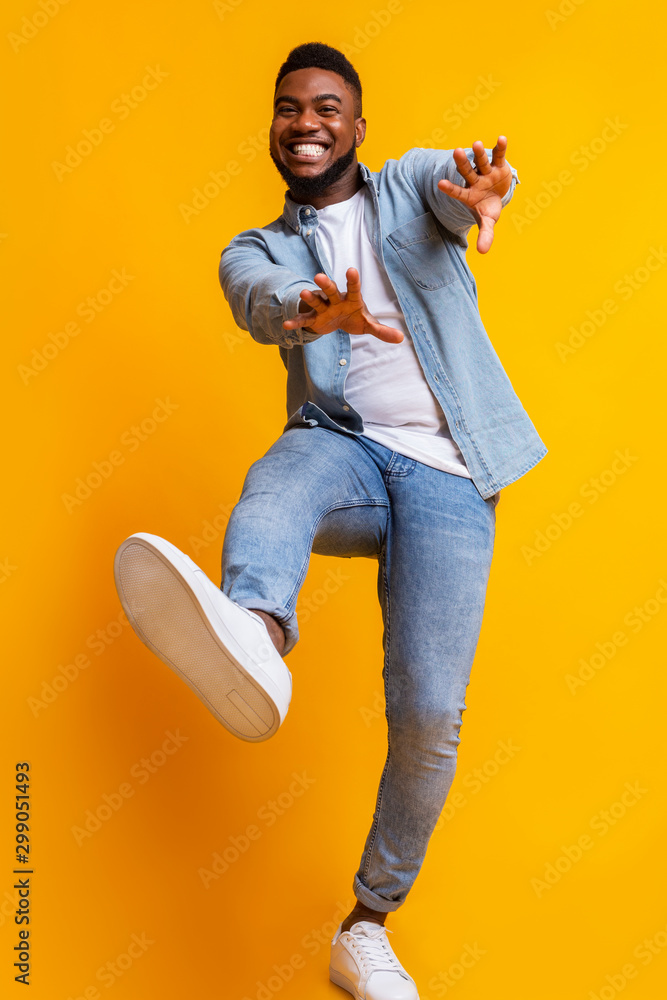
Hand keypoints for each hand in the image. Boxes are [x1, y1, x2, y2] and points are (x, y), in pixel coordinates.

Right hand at [282, 268, 403, 342]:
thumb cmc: (354, 317)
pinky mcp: (314, 319)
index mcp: (351, 299)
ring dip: (310, 298)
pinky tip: (287, 325)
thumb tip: (401, 338)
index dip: (352, 280)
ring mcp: (323, 308)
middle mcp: (336, 299)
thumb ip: (382, 331)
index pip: (353, 288)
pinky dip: (297, 322)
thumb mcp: (368, 325)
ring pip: (316, 301)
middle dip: (326, 284)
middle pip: (331, 290)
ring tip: (303, 293)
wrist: (337, 321)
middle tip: (320, 276)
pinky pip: (305, 320)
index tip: (351, 270)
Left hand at [437, 136, 512, 253]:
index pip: (457, 192)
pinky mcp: (498, 165)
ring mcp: (486, 172)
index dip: (450, 188)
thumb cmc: (488, 209)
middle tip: (456, 152)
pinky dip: (500, 147)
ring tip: (476, 144)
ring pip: (480, 162)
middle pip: (466, 172)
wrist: (497, 196)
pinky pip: (499, 155)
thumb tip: (482, 252)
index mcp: (469, 195)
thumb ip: (485, 234)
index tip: (439, 183)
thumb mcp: (487, 222)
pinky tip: (502, 139)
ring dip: (479, 153)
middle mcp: (475, 181)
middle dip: (462, 163)